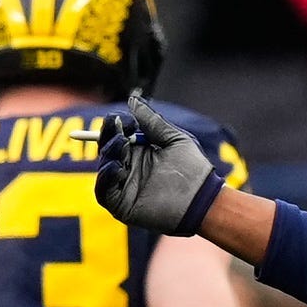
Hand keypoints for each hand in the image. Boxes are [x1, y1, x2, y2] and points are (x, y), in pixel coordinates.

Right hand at [95, 92, 222, 235]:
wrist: (202, 199)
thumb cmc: (193, 170)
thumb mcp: (173, 139)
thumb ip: (152, 121)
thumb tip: (132, 100)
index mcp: (141, 153)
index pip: (118, 136)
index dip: (116, 126)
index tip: (122, 118)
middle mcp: (130, 169)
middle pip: (108, 150)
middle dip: (109, 136)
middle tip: (118, 128)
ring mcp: (125, 188)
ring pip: (104, 167)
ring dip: (109, 153)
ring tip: (122, 144)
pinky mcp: (122, 206)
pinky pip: (104, 191)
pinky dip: (106, 176)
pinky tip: (117, 166)